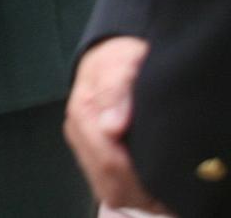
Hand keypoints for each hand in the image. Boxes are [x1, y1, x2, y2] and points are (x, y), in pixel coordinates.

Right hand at [65, 37, 168, 212]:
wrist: (107, 56)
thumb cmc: (120, 58)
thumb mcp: (123, 64)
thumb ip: (116, 91)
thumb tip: (111, 128)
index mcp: (83, 112)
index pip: (109, 161)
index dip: (138, 175)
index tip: (167, 174)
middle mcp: (78, 133)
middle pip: (108, 182)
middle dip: (141, 190)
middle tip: (172, 188)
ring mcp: (83, 146)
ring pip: (108, 189)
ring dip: (136, 194)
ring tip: (163, 188)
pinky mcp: (90, 154)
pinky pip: (107, 186)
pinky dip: (130, 191)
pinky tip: (149, 182)